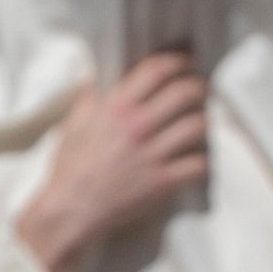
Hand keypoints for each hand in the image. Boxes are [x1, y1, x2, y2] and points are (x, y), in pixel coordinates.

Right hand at [16, 54, 211, 271]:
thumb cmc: (70, 166)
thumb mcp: (74, 123)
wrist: (69, 210)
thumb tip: (99, 74)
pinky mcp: (162, 182)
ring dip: (204, 121)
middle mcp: (137, 127)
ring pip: (198, 125)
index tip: (186, 61)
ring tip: (200, 122)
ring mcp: (152, 155)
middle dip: (200, 87)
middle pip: (185, 93)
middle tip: (202, 89)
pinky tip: (197, 157)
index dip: (178, 61)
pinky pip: (199, 164)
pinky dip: (203, 160)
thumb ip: (91, 96)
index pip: (157, 70)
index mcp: (115, 108)